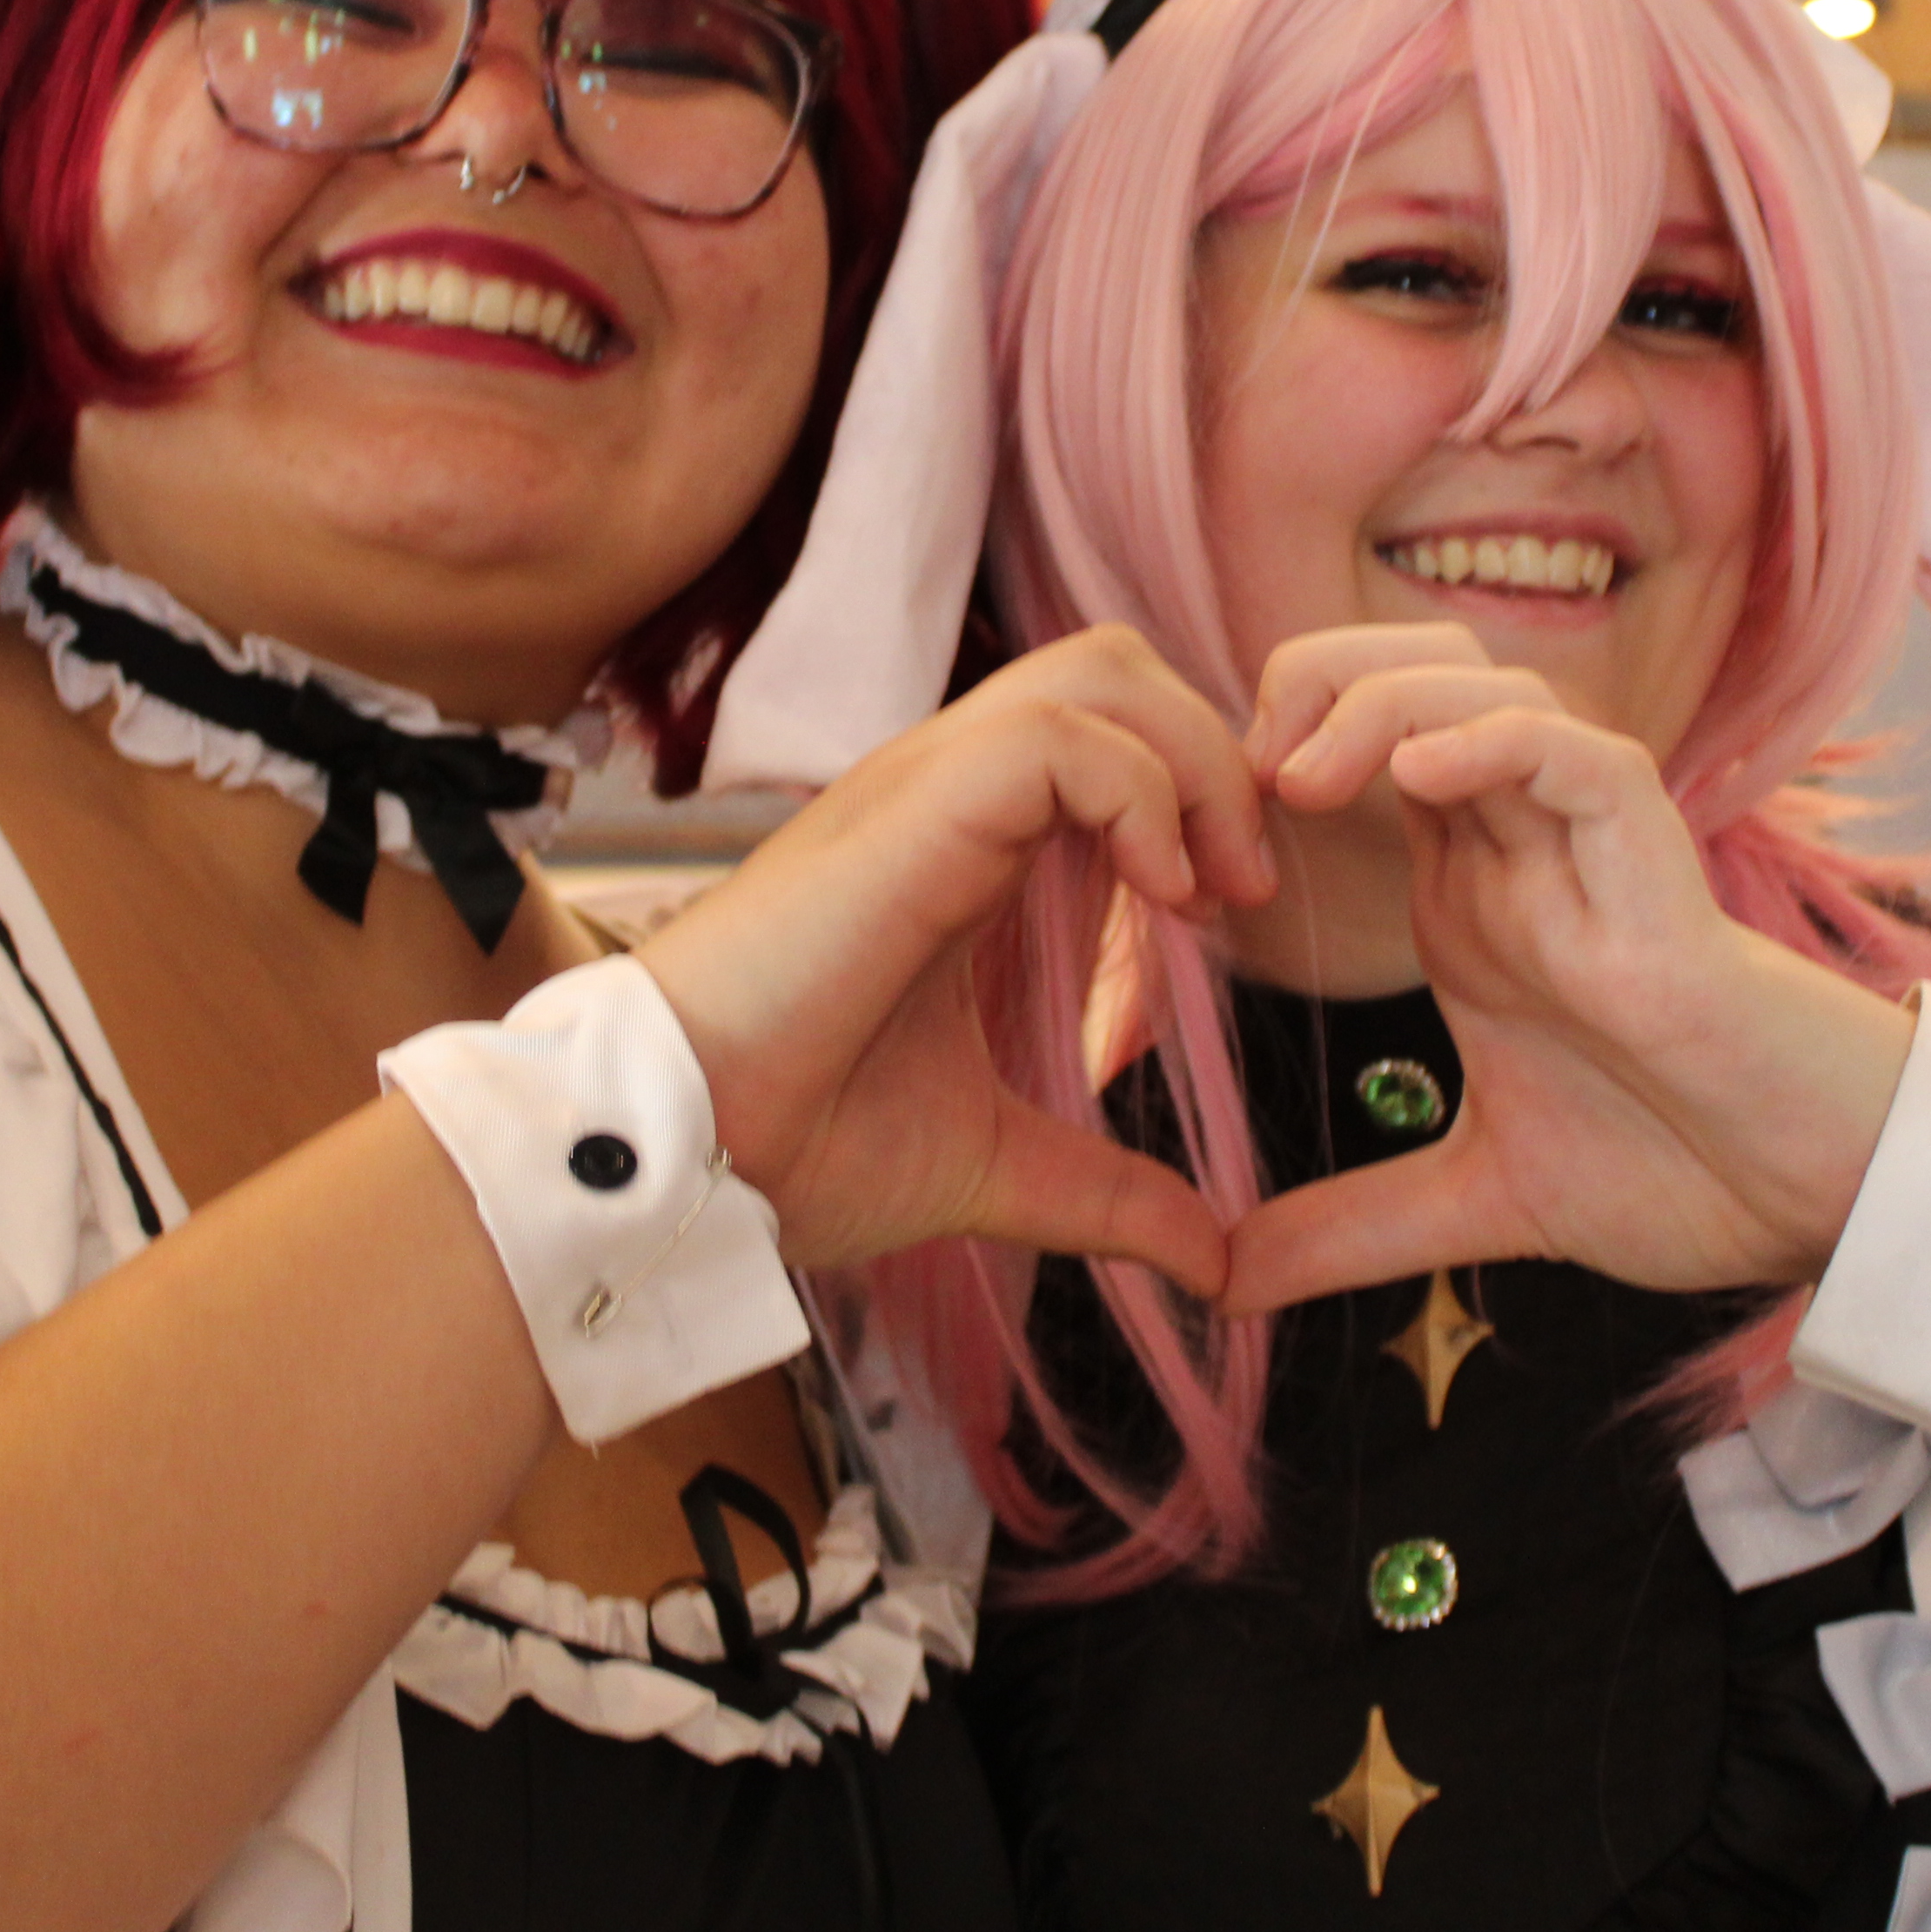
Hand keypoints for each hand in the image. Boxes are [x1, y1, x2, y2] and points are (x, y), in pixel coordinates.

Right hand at [636, 624, 1268, 1289]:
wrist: (685, 1157)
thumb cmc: (795, 1146)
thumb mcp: (994, 1166)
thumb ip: (1106, 1194)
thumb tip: (1214, 1264)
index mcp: (963, 844)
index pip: (1105, 734)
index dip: (1194, 791)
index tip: (1233, 912)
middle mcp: (946, 792)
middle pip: (1116, 667)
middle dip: (1213, 752)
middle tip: (1246, 882)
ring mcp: (925, 787)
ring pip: (1101, 671)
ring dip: (1193, 761)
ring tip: (1214, 885)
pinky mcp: (911, 808)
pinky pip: (1065, 736)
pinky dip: (1144, 793)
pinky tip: (1162, 897)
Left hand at [1218, 625, 1918, 1314]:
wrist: (1805, 1199)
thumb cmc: (1677, 1169)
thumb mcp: (1474, 1200)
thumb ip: (1350, 1228)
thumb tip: (1226, 1284)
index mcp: (1472, 891)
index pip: (1364, 745)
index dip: (1276, 745)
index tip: (1204, 833)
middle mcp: (1523, 847)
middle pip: (1413, 674)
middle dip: (1316, 680)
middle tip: (1245, 772)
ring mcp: (1589, 849)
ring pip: (1489, 688)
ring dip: (1384, 701)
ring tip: (1302, 775)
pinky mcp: (1654, 868)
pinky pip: (1578, 756)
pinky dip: (1495, 742)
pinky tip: (1418, 777)